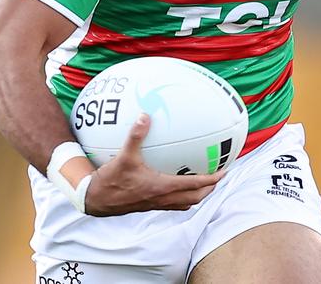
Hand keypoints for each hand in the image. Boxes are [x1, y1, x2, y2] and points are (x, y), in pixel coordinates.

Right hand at [84, 113, 224, 216]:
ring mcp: (156, 204)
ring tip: (205, 182)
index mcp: (162, 187)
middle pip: (195, 198)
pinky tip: (178, 185)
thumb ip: (136, 135)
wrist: (96, 200)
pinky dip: (182, 196)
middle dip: (210, 188)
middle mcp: (163, 198)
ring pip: (185, 203)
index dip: (212, 179)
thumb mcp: (124, 155)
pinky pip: (173, 203)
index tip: (224, 172)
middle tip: (219, 176)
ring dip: (198, 194)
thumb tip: (145, 115)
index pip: (194, 185)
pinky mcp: (149, 205)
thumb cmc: (111, 180)